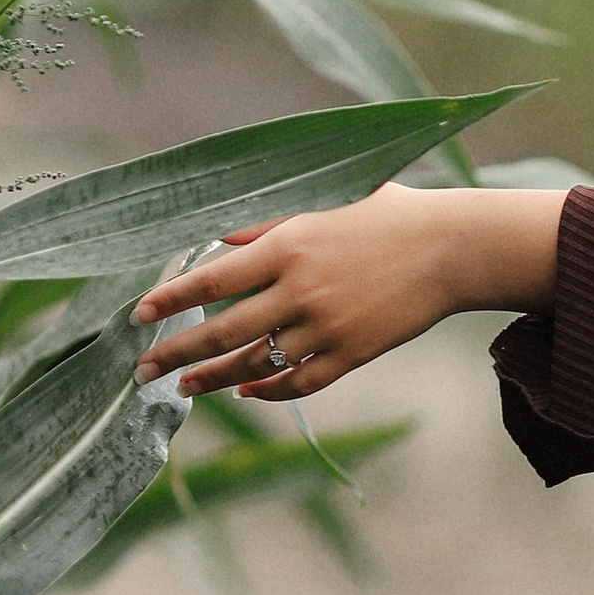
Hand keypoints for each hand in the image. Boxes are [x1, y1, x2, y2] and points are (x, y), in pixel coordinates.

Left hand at [132, 183, 565, 402]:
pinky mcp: (354, 352)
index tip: (139, 316)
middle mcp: (301, 289)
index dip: (170, 300)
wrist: (454, 247)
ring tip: (185, 387)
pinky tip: (248, 392)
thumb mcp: (327, 202)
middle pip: (222, 331)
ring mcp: (327, 326)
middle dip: (176, 354)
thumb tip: (220, 235)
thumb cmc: (390, 214)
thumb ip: (269, 222)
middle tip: (143, 371)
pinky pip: (302, 382)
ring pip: (257, 363)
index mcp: (289, 245)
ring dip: (215, 379)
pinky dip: (270, 391)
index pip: (212, 279)